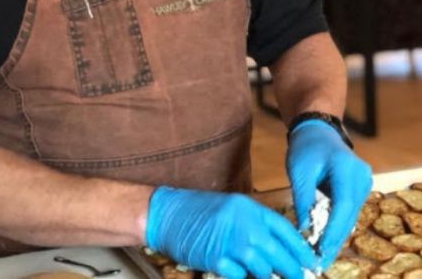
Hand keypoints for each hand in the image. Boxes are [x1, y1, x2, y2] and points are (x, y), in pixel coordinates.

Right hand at [145, 186, 318, 278]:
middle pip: (279, 254)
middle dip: (292, 270)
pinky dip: (241, 277)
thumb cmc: (200, 211)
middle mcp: (244, 224)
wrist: (168, 213)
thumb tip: (278, 247)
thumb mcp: (233, 208)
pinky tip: (238, 272)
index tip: (311, 262)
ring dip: (266, 276)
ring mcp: (231, 243)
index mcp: (250, 208)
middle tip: (298, 277)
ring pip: (263, 270)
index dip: (301, 248)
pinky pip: (240, 277)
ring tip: (266, 275)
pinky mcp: (218, 260)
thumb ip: (254, 224)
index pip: (286, 229)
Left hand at [286, 120, 371, 267]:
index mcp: (346, 167)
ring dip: (336, 233)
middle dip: (334, 238)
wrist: (318, 130)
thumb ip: (303, 199)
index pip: (343, 204)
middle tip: (319, 259)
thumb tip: (305, 230)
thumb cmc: (306, 147)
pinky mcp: (360, 188)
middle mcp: (362, 176)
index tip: (321, 249)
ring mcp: (364, 182)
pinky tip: (326, 239)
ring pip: (350, 215)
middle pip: (349, 214)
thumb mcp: (299, 171)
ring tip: (320, 254)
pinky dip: (337, 224)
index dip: (333, 230)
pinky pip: (349, 210)